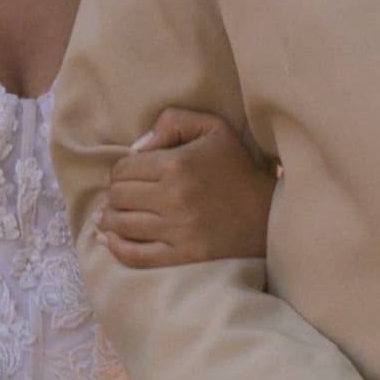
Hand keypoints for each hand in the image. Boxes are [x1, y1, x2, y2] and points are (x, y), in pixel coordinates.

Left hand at [97, 105, 277, 266]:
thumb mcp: (213, 129)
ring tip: (113, 217)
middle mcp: (174, 198)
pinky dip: (117, 248)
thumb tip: (137, 147)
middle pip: (118, 197)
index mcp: (177, 165)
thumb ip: (173, 122)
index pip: (123, 169)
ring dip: (111, 220)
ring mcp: (178, 231)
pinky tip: (111, 240)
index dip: (120, 171)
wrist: (268, 215)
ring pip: (121, 225)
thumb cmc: (237, 168)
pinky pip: (135, 256)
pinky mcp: (183, 257)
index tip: (128, 176)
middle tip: (121, 196)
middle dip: (114, 195)